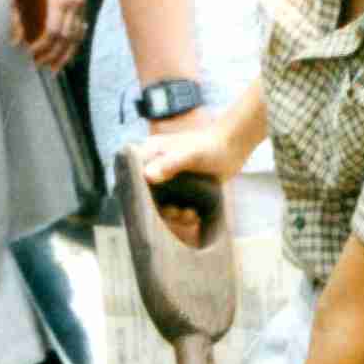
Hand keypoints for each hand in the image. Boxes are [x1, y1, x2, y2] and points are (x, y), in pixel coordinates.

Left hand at [16, 0, 87, 71]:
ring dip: (65, 54)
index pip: (53, 32)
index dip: (42, 47)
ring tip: (55, 68)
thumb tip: (16, 42)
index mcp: (59, 0)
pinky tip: (66, 56)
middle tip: (41, 66)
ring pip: (76, 37)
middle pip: (67, 38)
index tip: (31, 55)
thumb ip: (19, 20)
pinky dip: (73, 45)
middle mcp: (74, 3)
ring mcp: (80, 5)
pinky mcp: (81, 6)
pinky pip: (80, 30)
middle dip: (54, 55)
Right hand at [137, 118, 228, 243]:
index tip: (150, 208)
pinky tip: (194, 215)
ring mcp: (166, 179)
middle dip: (161, 210)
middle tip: (179, 212)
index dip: (136, 194)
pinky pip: (173, 206)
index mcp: (148, 153)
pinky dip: (182, 215)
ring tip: (190, 214)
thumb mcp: (190, 155)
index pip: (131, 177)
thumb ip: (170, 164)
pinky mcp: (179, 188)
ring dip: (174, 216)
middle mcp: (154, 166)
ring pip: (160, 205)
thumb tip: (147, 177)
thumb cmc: (210, 147)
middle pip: (145, 196)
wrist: (232, 148)